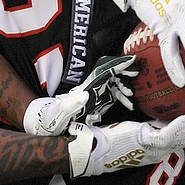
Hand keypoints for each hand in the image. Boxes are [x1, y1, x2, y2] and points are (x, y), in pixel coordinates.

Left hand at [23, 55, 137, 135]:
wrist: (48, 124)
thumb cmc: (53, 117)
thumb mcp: (60, 111)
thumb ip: (72, 103)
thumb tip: (85, 95)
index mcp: (86, 88)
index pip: (104, 72)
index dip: (117, 65)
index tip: (130, 60)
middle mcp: (93, 88)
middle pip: (112, 76)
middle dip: (125, 75)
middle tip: (137, 76)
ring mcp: (96, 94)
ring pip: (115, 86)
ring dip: (125, 89)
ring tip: (132, 97)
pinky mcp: (98, 102)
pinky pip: (114, 97)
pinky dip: (123, 99)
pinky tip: (129, 105)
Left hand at [68, 111, 184, 177]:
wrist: (98, 149)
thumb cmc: (116, 137)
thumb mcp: (141, 125)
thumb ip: (156, 118)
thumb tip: (166, 103)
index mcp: (164, 140)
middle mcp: (163, 145)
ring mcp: (155, 146)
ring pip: (184, 137)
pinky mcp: (145, 141)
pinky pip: (164, 135)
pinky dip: (175, 128)